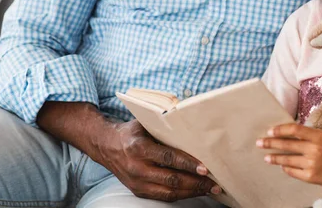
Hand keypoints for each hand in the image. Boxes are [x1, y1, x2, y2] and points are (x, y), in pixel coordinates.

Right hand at [95, 120, 219, 201]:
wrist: (107, 146)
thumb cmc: (132, 132)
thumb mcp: (145, 124)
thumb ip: (165, 126)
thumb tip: (193, 125)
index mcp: (139, 148)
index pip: (168, 158)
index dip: (187, 164)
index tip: (205, 168)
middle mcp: (137, 168)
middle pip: (170, 179)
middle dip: (195, 182)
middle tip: (214, 183)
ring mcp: (137, 182)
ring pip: (168, 192)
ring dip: (191, 192)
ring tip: (209, 189)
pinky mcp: (138, 191)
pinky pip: (163, 197)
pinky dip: (181, 195)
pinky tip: (194, 191)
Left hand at [256, 123, 321, 198]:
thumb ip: (308, 135)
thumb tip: (287, 132)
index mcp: (318, 136)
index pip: (294, 130)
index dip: (280, 130)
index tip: (270, 131)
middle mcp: (315, 150)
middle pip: (286, 144)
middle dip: (270, 143)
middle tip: (260, 142)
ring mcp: (312, 164)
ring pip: (286, 159)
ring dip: (274, 158)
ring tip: (266, 157)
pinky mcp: (311, 177)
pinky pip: (292, 171)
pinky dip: (286, 167)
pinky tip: (282, 165)